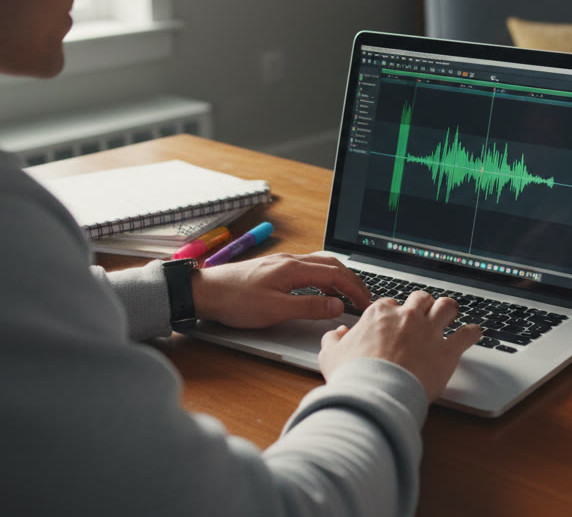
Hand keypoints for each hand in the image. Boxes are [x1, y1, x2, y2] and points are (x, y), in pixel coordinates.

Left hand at [190, 252, 370, 328]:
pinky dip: (323, 278)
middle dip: (352, 280)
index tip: (365, 303)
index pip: (336, 274)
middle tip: (363, 298)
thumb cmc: (235, 301)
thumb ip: (309, 307)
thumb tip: (337, 306)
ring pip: (320, 264)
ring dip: (338, 277)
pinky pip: (308, 268)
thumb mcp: (275, 310)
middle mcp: (291, 260)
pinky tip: (321, 291)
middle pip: (332, 264)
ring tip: (347, 295)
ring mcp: (282, 262)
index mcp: (294, 268)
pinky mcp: (274, 268)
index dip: (355, 289)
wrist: (205, 292)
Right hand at [319, 291, 482, 402]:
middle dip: (423, 305)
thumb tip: (337, 334)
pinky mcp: (447, 351)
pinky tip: (474, 333)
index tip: (395, 321)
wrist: (375, 395)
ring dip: (448, 310)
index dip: (393, 312)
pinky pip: (467, 334)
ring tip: (451, 315)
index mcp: (379, 315)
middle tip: (424, 314)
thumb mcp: (330, 356)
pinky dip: (472, 333)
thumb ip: (333, 340)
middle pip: (421, 299)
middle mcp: (407, 317)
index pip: (390, 303)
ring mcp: (429, 331)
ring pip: (446, 306)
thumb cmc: (353, 377)